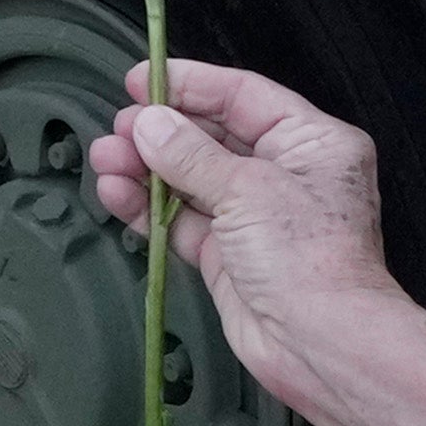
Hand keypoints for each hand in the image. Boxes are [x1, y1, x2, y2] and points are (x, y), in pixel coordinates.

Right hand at [95, 59, 400, 421]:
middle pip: (213, 136)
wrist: (321, 344)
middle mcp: (286, 174)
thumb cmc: (309, 260)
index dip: (191, 85)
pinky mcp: (230, 255)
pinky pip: (182, 220)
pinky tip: (117, 192)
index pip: (243, 96)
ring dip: (146, 169)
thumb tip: (149, 124)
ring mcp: (256, 217)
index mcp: (311, 143)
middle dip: (161, 131)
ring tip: (104, 158)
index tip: (142, 81)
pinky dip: (149, 208)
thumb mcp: (247, 190)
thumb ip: (191, 154)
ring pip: (191, 179)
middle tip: (118, 128)